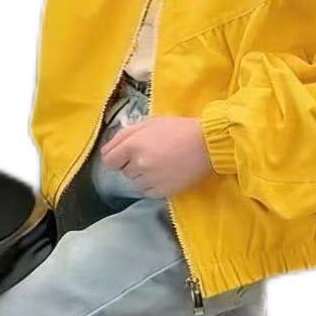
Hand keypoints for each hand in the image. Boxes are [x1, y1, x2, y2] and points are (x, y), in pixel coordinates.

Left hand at [98, 115, 213, 197]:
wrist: (206, 144)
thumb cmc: (179, 129)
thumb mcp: (150, 122)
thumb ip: (125, 134)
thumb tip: (109, 149)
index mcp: (133, 144)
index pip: (109, 160)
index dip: (116, 157)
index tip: (124, 155)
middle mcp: (139, 164)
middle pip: (123, 171)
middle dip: (132, 164)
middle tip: (150, 155)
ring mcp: (151, 180)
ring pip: (135, 183)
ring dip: (143, 175)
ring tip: (160, 165)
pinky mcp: (162, 191)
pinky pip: (147, 192)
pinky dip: (153, 185)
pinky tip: (165, 174)